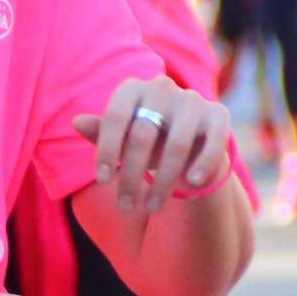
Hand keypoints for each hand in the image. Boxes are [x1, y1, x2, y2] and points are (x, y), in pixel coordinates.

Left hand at [75, 76, 228, 222]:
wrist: (187, 140)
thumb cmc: (144, 140)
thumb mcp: (121, 139)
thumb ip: (102, 132)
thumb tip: (77, 122)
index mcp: (133, 88)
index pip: (115, 117)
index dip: (106, 149)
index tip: (101, 181)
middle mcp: (162, 87)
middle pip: (143, 134)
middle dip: (131, 175)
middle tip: (125, 206)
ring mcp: (192, 99)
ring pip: (177, 145)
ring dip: (163, 182)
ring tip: (151, 208)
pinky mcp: (219, 114)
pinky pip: (214, 141)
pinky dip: (203, 164)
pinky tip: (191, 184)